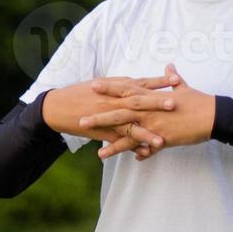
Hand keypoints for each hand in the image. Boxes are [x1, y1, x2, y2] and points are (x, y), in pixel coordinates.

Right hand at [41, 72, 181, 150]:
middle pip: (138, 100)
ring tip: (162, 139)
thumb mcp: (101, 84)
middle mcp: (112, 99)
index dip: (159, 81)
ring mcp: (107, 115)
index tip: (176, 78)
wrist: (56, 107)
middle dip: (157, 102)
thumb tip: (137, 83)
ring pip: (129, 124)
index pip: (141, 82)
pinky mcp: (100, 129)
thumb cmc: (78, 94)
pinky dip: (131, 146)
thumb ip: (120, 85)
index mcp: (115, 86)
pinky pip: (118, 139)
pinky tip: (144, 153)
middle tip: (176, 103)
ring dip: (146, 132)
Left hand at [87, 62, 215, 161]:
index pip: (127, 90)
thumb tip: (170, 66)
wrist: (215, 116)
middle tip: (81, 120)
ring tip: (98, 153)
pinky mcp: (164, 139)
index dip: (110, 88)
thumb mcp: (184, 87)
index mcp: (152, 96)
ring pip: (130, 135)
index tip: (93, 85)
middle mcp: (150, 110)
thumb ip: (173, 78)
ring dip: (113, 144)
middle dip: (100, 117)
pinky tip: (132, 162)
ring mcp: (156, 125)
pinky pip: (148, 149)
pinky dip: (139, 155)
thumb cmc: (199, 101)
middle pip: (120, 113)